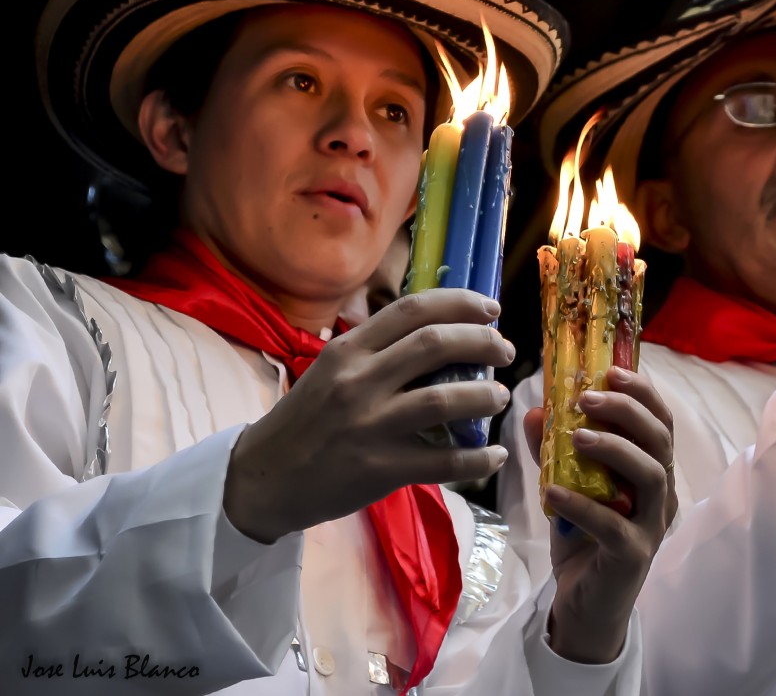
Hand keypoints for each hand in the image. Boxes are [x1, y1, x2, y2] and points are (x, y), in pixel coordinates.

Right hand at [223, 289, 514, 542]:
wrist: (264, 478)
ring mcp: (369, 426)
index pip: (413, 309)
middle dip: (482, 342)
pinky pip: (443, 462)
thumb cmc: (307, 419)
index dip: (461, 304)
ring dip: (484, 396)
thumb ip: (380, 351)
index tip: (492, 309)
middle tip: (504, 351)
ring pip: (444, 399)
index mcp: (349, 350)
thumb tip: (445, 333)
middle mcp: (359, 382)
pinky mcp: (379, 469)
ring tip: (500, 397)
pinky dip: (478, 458)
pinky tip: (495, 455)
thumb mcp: (333, 370)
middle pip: (435, 345)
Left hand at [521, 366, 675, 663]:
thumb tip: (535, 410)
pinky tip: (553, 493)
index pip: (660, 421)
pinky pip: (614, 525)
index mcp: (652, 471)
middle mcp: (661, 494)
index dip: (641, 393)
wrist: (585, 607)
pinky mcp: (633, 556)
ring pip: (650, 475)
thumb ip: (553, 451)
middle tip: (585, 399)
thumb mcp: (565, 486)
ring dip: (614, 449)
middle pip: (660, 441)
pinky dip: (583, 505)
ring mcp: (651, 526)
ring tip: (575, 438)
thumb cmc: (583, 540)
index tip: (610, 372)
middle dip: (626, 411)